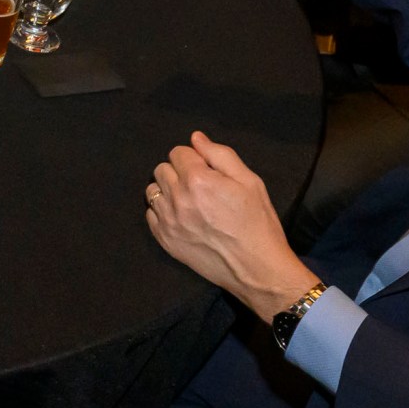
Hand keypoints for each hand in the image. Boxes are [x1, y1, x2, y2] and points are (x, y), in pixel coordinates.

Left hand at [145, 131, 316, 319]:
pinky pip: (150, 216)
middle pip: (162, 170)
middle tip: (200, 186)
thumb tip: (196, 139)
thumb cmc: (257, 222)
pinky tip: (182, 218)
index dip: (194, 158)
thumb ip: (220, 155)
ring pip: (153, 192)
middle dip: (178, 171)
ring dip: (168, 191)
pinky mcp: (166, 242)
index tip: (207, 170)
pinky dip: (163, 213)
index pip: (178, 152)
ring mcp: (168, 222)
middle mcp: (177, 199)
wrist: (258, 268)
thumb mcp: (249, 181)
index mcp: (197, 179)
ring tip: (190, 202)